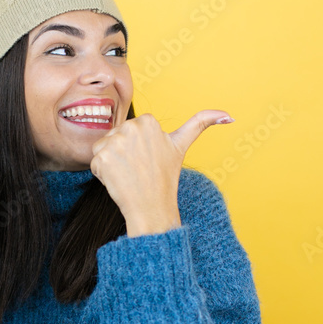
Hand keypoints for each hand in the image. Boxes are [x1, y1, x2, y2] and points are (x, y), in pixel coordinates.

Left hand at [90, 109, 232, 236]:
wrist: (152, 208)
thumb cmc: (165, 178)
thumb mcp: (181, 145)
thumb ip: (201, 123)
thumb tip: (228, 115)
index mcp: (148, 121)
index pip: (129, 129)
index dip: (135, 146)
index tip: (147, 159)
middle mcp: (131, 127)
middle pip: (114, 136)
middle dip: (122, 153)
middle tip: (138, 170)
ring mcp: (115, 142)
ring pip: (103, 148)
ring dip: (111, 163)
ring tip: (128, 175)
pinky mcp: (101, 158)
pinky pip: (93, 162)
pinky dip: (102, 173)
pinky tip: (117, 181)